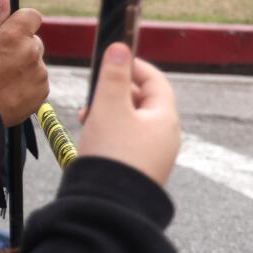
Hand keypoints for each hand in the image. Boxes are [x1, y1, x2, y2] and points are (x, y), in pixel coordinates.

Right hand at [0, 0, 47, 125]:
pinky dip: (27, 83)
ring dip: (24, 65)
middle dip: (20, 46)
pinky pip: (38, 80)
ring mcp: (40, 72)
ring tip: (2, 79)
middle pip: (33, 40)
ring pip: (35, 61)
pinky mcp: (43, 90)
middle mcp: (32, 51)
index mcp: (14, 35)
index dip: (21, 22)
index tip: (10, 32)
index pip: (32, 16)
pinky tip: (9, 89)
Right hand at [78, 45, 179, 186]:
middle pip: (144, 102)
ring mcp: (155, 155)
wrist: (109, 204)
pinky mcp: (141, 170)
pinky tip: (93, 140)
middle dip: (116, 93)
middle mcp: (165, 136)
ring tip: (87, 119)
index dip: (134, 66)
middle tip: (92, 94)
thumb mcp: (109, 107)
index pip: (155, 81)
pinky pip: (129, 142)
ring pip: (134, 123)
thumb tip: (120, 48)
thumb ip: (114, 76)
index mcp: (164, 118)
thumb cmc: (111, 153)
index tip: (112, 59)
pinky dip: (112, 133)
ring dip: (111, 114)